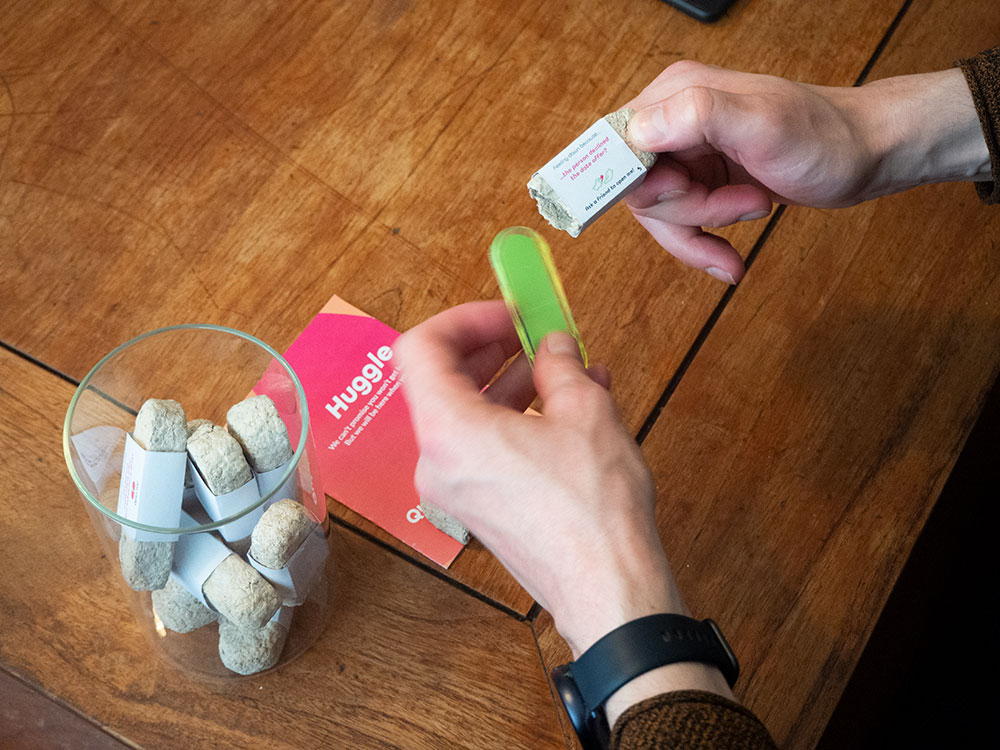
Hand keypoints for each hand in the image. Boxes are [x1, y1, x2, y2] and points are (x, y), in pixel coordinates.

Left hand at [396, 301, 731, 721]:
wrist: (608, 590)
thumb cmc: (592, 511)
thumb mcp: (584, 412)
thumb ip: (558, 363)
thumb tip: (552, 344)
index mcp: (449, 431)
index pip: (421, 348)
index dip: (464, 319)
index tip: (508, 312)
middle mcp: (439, 461)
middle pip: (443, 380)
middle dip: (491, 348)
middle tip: (533, 330)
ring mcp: (456, 488)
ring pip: (469, 414)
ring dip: (512, 382)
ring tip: (565, 367)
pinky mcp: (480, 507)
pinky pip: (487, 446)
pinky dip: (518, 418)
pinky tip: (567, 406)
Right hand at [624, 62, 989, 282]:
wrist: (865, 157)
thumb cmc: (826, 138)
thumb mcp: (764, 124)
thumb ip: (698, 115)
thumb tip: (637, 130)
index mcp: (676, 94)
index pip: (619, 146)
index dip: (638, 183)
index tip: (681, 194)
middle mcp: (673, 119)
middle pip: (638, 188)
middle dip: (687, 211)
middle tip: (739, 204)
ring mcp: (687, 151)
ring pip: (658, 213)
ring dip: (702, 228)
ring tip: (754, 210)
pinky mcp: (701, 178)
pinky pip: (680, 223)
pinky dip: (704, 244)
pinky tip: (729, 257)